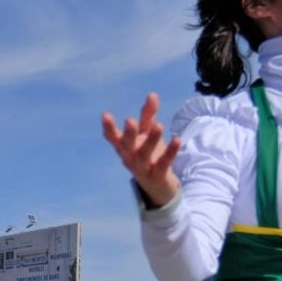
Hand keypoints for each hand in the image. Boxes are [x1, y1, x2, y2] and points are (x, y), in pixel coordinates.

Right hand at [101, 93, 181, 208]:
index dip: (108, 128)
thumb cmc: (149, 155)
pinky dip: (170, 152)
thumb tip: (152, 94)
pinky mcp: (157, 175)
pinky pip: (163, 163)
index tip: (105, 115)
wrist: (159, 186)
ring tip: (159, 125)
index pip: (113, 137)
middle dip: (128, 134)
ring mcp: (142, 168)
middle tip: (130, 120)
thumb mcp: (147, 133)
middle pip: (127, 146)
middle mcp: (130, 158)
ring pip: (144, 155)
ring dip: (151, 140)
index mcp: (124, 147)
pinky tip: (177, 140)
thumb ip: (148, 115)